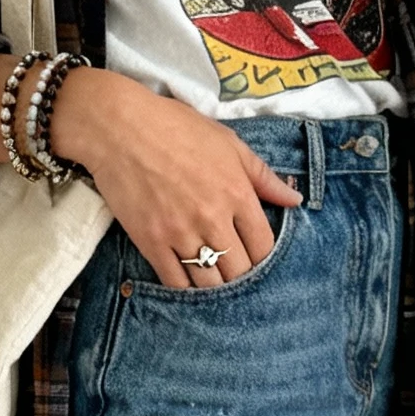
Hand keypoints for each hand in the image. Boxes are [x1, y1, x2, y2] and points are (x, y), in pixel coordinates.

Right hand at [52, 70, 302, 289]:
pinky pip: (175, 282)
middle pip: (240, 270)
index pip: (264, 246)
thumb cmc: (175, 128)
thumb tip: (295, 200)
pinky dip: (185, 288)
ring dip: (216, 286)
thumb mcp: (228, 142)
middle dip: (241, 274)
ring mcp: (181, 233)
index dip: (263, 257)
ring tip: (214, 278)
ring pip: (210, 283)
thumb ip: (263, 176)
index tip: (255, 255)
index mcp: (237, 193)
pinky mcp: (152, 242)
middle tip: (234, 270)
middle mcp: (213, 218)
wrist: (119, 127)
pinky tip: (188, 281)